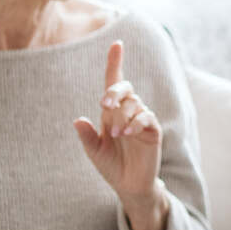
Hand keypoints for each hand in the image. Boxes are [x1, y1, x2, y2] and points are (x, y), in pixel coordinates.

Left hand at [74, 42, 162, 205]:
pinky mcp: (153, 131)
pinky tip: (127, 133)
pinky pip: (147, 119)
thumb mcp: (93, 151)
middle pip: (125, 88)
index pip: (114, 82)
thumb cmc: (111, 165)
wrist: (128, 185)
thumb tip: (78, 120)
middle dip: (115, 92)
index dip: (115, 62)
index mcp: (112, 111)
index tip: (117, 44)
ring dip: (123, 116)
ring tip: (115, 134)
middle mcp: (128, 111)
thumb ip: (86, 136)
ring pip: (135, 103)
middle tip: (104, 105)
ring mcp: (142, 120)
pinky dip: (136, 123)